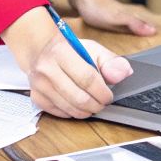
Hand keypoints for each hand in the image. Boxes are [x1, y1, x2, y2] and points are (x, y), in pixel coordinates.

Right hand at [2, 6, 133, 117]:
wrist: (39, 49)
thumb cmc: (68, 49)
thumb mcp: (92, 48)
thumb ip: (110, 61)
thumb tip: (124, 74)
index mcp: (61, 52)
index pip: (87, 78)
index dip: (102, 92)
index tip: (109, 96)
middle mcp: (47, 69)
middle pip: (78, 97)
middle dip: (96, 105)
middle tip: (102, 103)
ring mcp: (39, 85)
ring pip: (69, 108)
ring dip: (86, 111)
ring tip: (92, 105)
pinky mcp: (36, 97)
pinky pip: (59, 113)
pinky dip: (72, 113)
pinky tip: (77, 105)